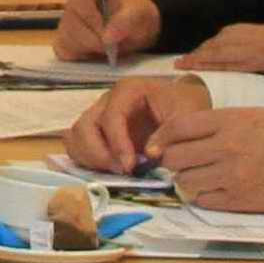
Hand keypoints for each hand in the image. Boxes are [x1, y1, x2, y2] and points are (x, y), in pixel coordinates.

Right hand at [56, 0, 160, 60]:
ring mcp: (67, 25)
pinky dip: (80, 58)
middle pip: (71, 26)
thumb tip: (108, 38)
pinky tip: (95, 55)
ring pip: (66, 42)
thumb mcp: (139, 13)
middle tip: (111, 48)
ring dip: (88, 50)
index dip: (93, 20)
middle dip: (93, 41)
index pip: (80, 2)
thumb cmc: (136, 14)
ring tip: (106, 50)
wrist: (138, 28)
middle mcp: (72, 6)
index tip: (108, 36)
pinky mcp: (66, 43)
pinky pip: (65, 53)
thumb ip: (125, 21)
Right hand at [61, 74, 205, 174]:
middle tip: (122, 171)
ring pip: (75, 137)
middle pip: (84, 126)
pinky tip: (109, 171)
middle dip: (99, 153)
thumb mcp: (188, 115)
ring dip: (90, 158)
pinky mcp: (98, 135)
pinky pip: (77, 147)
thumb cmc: (186, 107)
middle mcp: (107, 102)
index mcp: (128, 91)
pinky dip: (86, 161)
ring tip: (116, 172)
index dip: (117, 143)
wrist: (186, 108)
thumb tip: (150, 154)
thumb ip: (171, 133)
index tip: (130, 165)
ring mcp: (99, 118)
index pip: (111, 115)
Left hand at [147, 101, 263, 213]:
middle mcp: (224, 148)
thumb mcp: (252, 115)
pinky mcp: (239, 200)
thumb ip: (218, 124)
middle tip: (177, 163)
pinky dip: (202, 197)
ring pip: (185, 182)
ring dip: (185, 181)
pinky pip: (204, 201)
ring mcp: (230, 176)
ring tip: (196, 177)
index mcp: (227, 122)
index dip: (158, 138)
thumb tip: (184, 136)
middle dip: (170, 161)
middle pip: (174, 157)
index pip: (176, 128)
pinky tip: (212, 190)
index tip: (153, 146)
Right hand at [179, 21, 263, 75]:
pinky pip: (230, 31)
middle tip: (180, 61)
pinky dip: (219, 38)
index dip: (197, 63)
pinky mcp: (254, 27)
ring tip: (194, 54)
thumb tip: (221, 69)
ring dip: (206, 47)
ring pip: (220, 39)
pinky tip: (216, 42)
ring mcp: (247, 33)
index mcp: (248, 58)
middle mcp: (244, 44)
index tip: (180, 66)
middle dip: (195, 55)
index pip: (215, 60)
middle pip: (214, 49)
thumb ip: (245, 70)